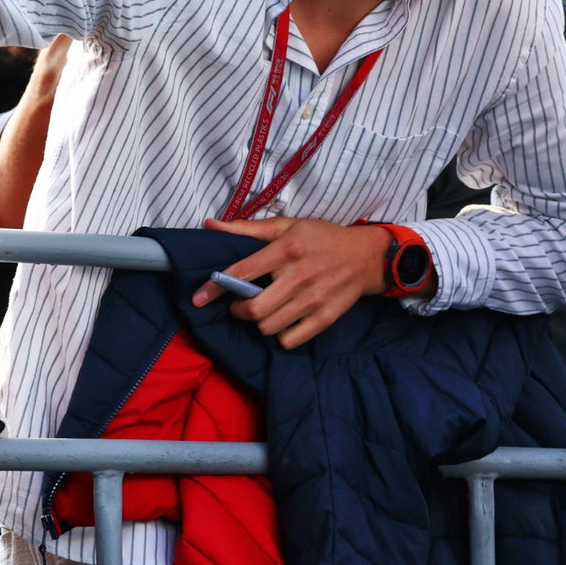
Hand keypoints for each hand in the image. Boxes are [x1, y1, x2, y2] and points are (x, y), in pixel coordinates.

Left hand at [190, 216, 387, 348]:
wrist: (366, 256)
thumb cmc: (322, 238)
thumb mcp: (288, 226)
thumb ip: (247, 229)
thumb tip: (210, 225)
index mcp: (286, 249)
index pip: (241, 273)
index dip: (214, 287)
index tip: (198, 298)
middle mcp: (299, 275)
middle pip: (254, 309)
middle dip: (238, 310)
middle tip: (240, 304)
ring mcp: (314, 299)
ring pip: (269, 327)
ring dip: (259, 323)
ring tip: (264, 311)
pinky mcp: (326, 317)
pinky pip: (290, 340)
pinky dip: (281, 335)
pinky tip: (284, 322)